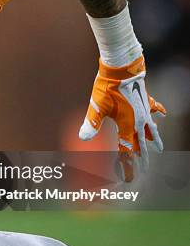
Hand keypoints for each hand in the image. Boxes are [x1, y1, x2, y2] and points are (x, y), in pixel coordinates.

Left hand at [79, 56, 165, 180]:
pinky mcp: (145, 99)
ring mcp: (144, 110)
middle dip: (142, 158)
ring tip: (159, 148)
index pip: (127, 150)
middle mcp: (139, 120)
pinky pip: (154, 108)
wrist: (121, 67)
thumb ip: (91, 123)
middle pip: (141, 143)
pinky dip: (158, 112)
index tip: (127, 178)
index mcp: (127, 125)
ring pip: (151, 129)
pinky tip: (162, 114)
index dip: (127, 165)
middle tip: (145, 171)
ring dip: (153, 139)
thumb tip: (82, 138)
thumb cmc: (107, 87)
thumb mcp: (97, 106)